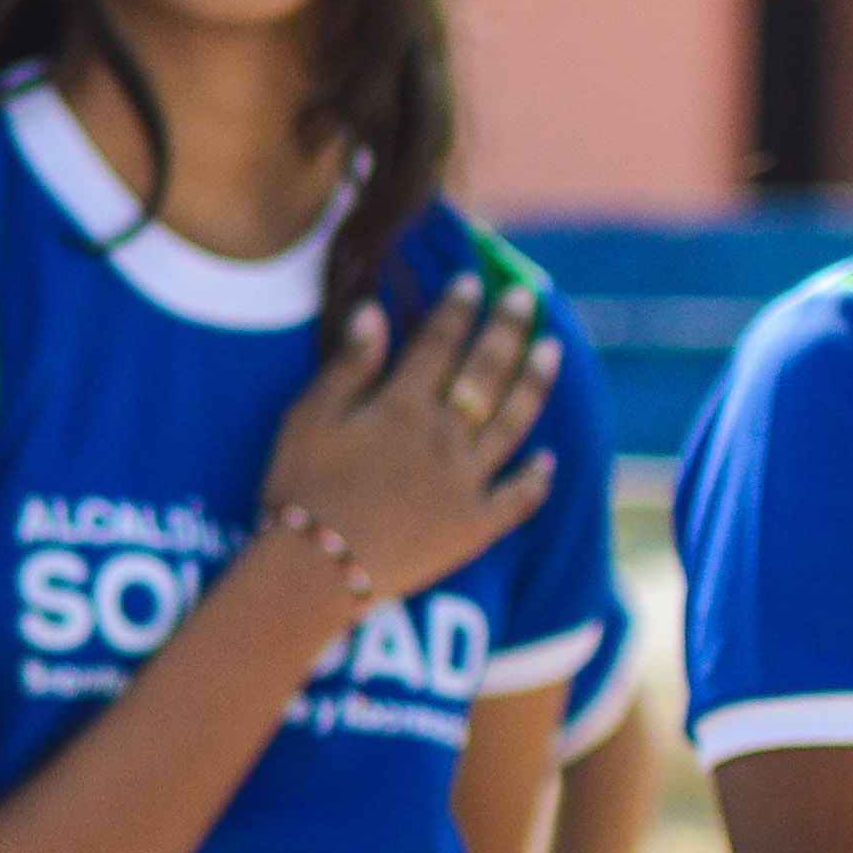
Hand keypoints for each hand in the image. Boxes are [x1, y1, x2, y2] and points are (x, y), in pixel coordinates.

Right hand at [253, 279, 560, 610]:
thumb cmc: (301, 490)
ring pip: (513, 423)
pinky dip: (536, 477)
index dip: (457, 310)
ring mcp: (466, 482)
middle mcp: (443, 437)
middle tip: (526, 297)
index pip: (438, 344)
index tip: (474, 282)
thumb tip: (374, 312)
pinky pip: (517, 498)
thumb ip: (347, 367)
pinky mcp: (475, 526)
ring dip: (535, 384)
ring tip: (552, 351)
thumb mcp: (308, 419)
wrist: (318, 570)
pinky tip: (549, 459)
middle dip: (509, 329)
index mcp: (402, 407)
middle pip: (486, 373)